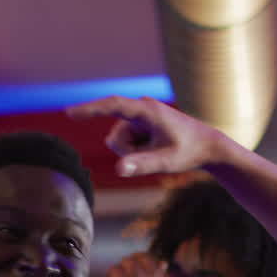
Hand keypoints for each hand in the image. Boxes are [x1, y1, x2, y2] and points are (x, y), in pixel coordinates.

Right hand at [67, 95, 223, 177]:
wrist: (207, 145)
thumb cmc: (188, 152)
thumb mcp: (166, 162)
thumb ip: (142, 165)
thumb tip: (119, 170)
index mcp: (148, 111)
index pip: (113, 106)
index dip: (90, 109)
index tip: (69, 112)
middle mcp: (142, 108)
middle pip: (116, 137)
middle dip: (127, 152)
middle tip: (154, 155)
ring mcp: (141, 116)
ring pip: (119, 141)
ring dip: (132, 153)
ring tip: (156, 151)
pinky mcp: (141, 123)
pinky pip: (125, 141)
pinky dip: (135, 150)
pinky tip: (155, 148)